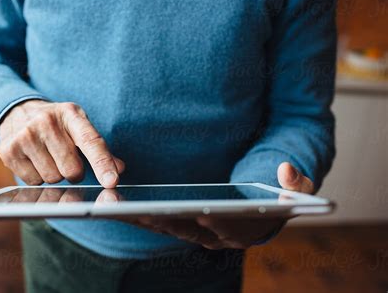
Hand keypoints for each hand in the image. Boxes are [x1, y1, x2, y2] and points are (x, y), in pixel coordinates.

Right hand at [0, 100, 124, 186]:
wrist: (18, 111)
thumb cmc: (57, 124)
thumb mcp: (79, 127)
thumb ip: (99, 149)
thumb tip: (118, 169)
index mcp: (71, 114)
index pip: (91, 142)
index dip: (102, 163)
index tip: (112, 182)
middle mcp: (46, 122)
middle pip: (72, 169)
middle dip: (74, 172)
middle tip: (66, 159)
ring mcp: (25, 135)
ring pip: (52, 178)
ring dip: (54, 175)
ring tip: (48, 157)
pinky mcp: (8, 151)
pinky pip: (33, 182)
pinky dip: (37, 177)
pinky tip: (34, 160)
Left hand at [128, 162, 313, 249]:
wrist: (267, 210)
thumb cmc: (280, 199)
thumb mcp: (297, 191)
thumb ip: (298, 183)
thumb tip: (287, 171)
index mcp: (240, 230)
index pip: (216, 227)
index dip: (199, 221)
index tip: (180, 211)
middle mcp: (216, 237)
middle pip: (181, 229)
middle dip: (153, 220)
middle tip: (125, 206)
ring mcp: (198, 233)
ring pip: (165, 228)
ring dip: (138, 219)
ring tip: (111, 204)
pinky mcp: (185, 225)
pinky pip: (158, 222)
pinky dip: (138, 216)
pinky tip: (116, 204)